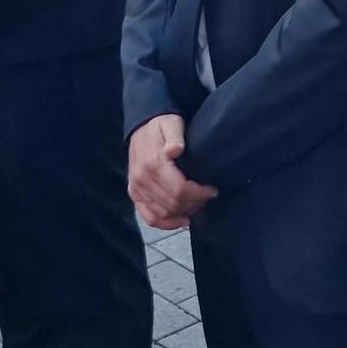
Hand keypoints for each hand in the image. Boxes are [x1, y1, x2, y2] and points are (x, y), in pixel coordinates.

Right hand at [127, 114, 217, 229]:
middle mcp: (142, 179)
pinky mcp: (134, 194)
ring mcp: (136, 189)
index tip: (212, 190)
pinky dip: (166, 223)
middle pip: (173, 204)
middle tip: (207, 197)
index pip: (179, 190)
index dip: (199, 194)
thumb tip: (175, 150)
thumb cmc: (160, 126)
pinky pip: (149, 217)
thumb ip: (175, 135)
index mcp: (152, 164)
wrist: (140, 127)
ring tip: (197, 205)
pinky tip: (181, 220)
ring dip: (183, 213)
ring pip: (163, 213)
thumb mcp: (171, 124)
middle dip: (194, 203)